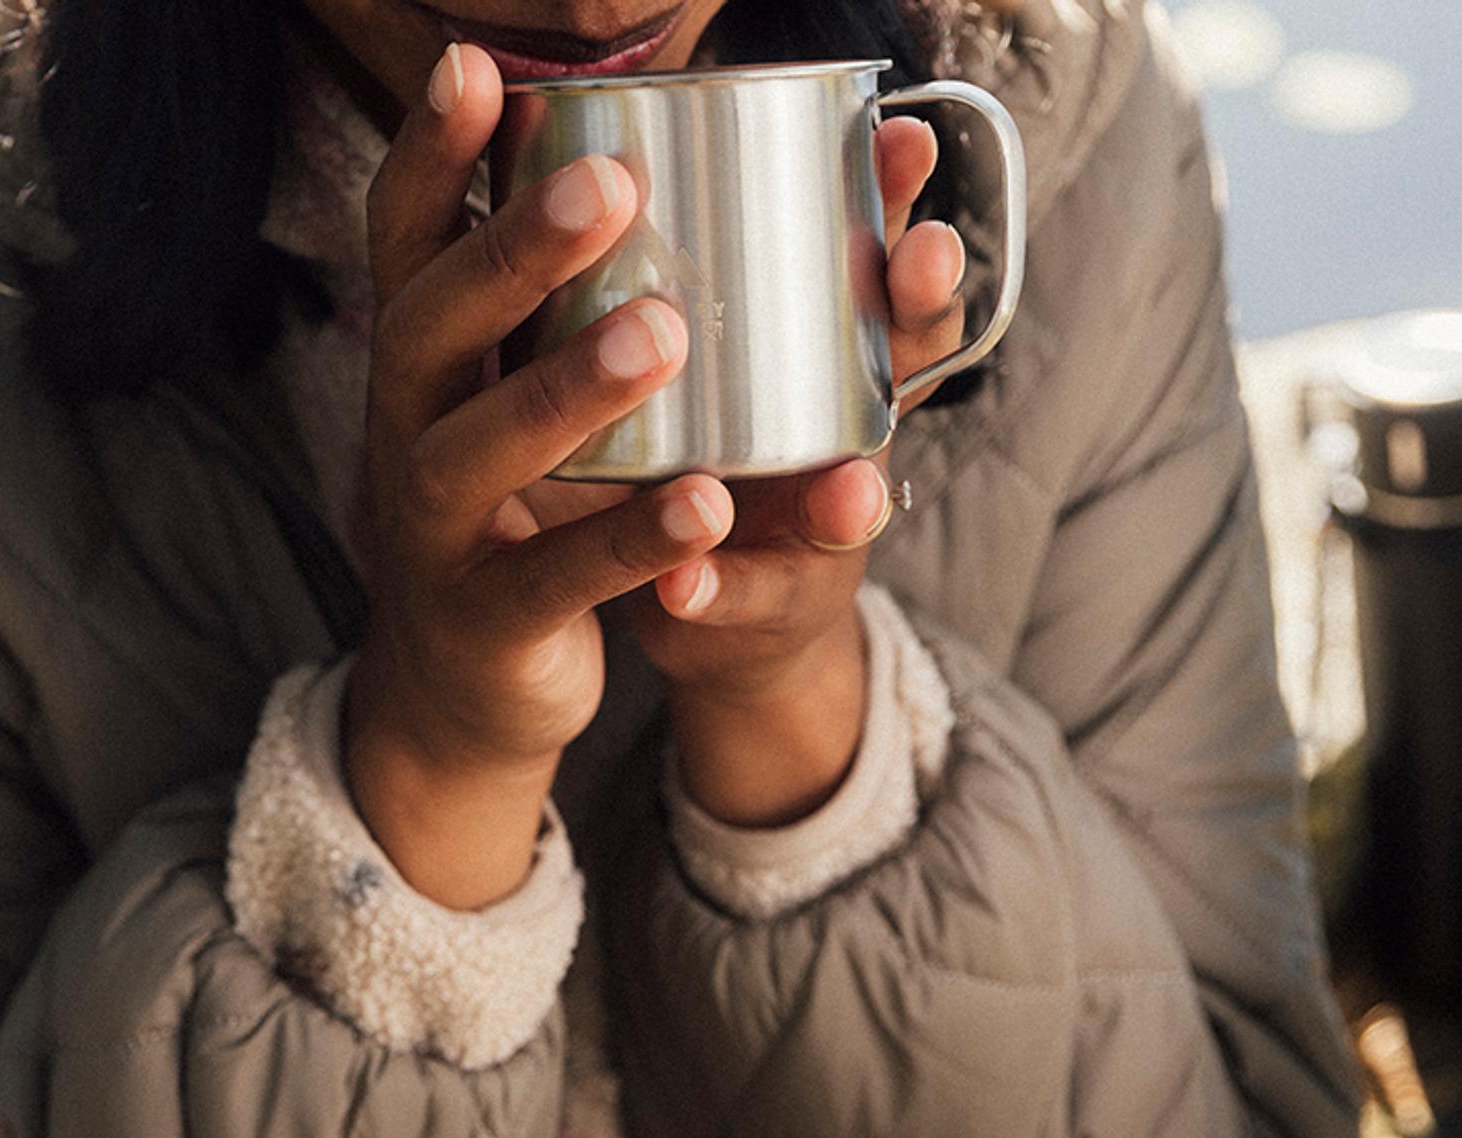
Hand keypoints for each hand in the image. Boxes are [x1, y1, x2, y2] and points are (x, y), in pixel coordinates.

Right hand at [341, 44, 730, 908]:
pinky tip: (706, 502)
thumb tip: (636, 153)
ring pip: (480, 451)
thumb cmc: (515, 503)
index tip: (472, 65)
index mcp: (420, 362)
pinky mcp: (488, 620)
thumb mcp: (506, 394)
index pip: (403, 240)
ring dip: (567, 388)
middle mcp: (404, 431)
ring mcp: (434, 532)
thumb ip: (546, 304)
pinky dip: (630, 540)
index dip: (428, 154)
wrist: (463, 685)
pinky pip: (558, 577)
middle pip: (430, 328)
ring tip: (664, 331)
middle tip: (610, 184)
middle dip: (513, 253)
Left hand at [522, 117, 968, 827]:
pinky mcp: (759, 607)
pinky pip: (742, 602)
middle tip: (924, 260)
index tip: (903, 137)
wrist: (713, 613)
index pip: (876, 267)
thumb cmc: (707, 453)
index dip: (899, 208)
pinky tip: (682, 580)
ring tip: (850, 483)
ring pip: (854, 503)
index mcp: (824, 362)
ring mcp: (812, 525)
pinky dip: (714, 591)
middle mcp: (843, 434)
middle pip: (906, 363)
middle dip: (920, 310)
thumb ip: (674, 284)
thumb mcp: (700, 362)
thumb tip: (600, 163)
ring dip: (852, 496)